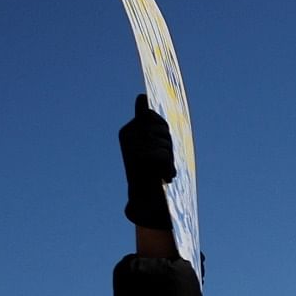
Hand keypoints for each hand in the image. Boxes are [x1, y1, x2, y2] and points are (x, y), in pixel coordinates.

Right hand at [119, 94, 175, 229]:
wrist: (145, 199)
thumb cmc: (150, 170)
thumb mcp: (149, 140)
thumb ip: (145, 119)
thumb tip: (141, 95)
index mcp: (127, 130)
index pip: (155, 118)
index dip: (163, 133)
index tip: (157, 149)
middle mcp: (126, 136)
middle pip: (162, 128)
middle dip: (168, 145)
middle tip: (159, 163)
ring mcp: (130, 147)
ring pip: (165, 141)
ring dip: (169, 158)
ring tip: (159, 170)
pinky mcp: (138, 158)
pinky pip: (164, 154)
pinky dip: (168, 167)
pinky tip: (161, 176)